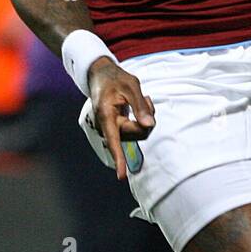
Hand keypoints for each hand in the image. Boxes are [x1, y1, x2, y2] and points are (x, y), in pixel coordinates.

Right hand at [89, 57, 155, 179]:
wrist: (100, 75)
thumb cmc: (115, 79)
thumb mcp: (131, 85)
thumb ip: (140, 105)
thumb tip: (149, 125)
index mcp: (106, 115)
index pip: (113, 140)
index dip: (119, 158)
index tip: (121, 176)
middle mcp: (106, 125)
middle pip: (135, 134)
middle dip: (146, 120)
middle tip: (146, 99)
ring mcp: (111, 128)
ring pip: (137, 133)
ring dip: (145, 118)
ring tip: (142, 100)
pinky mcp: (117, 128)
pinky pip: (135, 130)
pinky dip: (141, 119)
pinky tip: (140, 104)